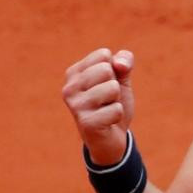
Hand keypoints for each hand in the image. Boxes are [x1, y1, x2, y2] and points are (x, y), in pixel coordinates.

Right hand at [62, 47, 135, 165]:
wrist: (112, 138)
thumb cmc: (113, 103)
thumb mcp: (121, 78)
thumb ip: (123, 62)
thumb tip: (119, 64)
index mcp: (74, 73)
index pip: (103, 55)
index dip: (115, 70)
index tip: (106, 85)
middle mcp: (69, 88)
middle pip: (107, 69)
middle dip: (115, 85)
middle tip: (107, 100)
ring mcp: (75, 106)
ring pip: (112, 88)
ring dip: (117, 100)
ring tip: (106, 110)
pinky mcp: (85, 123)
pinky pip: (116, 109)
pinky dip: (118, 115)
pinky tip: (108, 122)